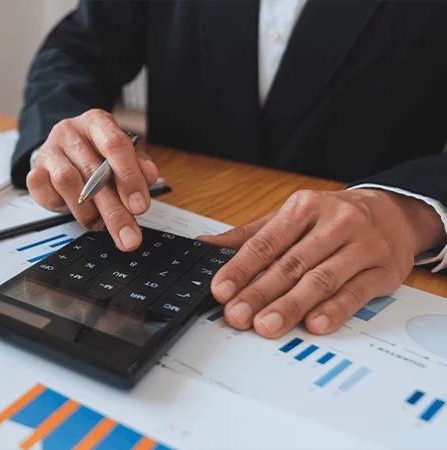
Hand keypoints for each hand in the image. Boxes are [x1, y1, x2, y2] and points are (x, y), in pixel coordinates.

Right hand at [27, 109, 158, 250]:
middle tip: (128, 236)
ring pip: (67, 182)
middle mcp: (71, 132)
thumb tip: (149, 178)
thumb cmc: (96, 154)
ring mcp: (50, 150)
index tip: (139, 206)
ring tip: (99, 223)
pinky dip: (58, 205)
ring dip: (87, 211)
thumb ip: (139, 165)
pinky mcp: (34, 169)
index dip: (129, 177)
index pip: (115, 145)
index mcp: (97, 122)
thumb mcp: (123, 155)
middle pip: (93, 171)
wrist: (62, 149)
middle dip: (114, 210)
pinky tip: (72, 210)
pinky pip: (42, 190)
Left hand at [198, 189, 446, 337]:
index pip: (266, 242)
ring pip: (321, 280)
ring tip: (266, 325)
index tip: (221, 290)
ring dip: (291, 306)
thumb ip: (250, 236)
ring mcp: (363, 246)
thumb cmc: (332, 219)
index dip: (240, 268)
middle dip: (260, 293)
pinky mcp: (384, 270)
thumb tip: (205, 246)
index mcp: (305, 207)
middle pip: (291, 264)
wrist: (394, 213)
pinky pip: (355, 293)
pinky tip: (314, 324)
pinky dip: (334, 310)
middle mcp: (336, 223)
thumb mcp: (291, 218)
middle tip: (237, 315)